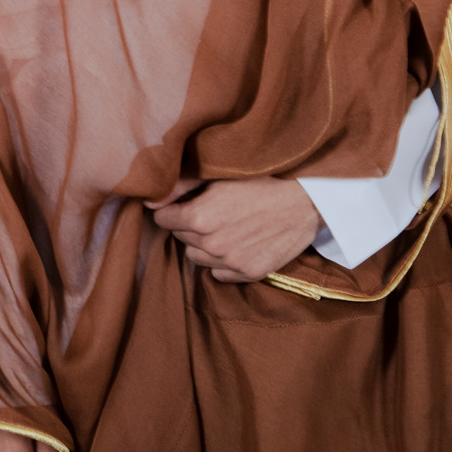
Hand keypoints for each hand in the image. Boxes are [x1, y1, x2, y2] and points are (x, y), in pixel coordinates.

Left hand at [147, 177, 323, 282]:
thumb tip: (149, 201)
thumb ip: (180, 188)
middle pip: (179, 237)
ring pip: (196, 257)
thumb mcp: (217, 178)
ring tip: (223, 228)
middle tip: (209, 212)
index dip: (171, 209)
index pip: (162, 219)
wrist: (303, 203)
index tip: (184, 204)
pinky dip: (221, 262)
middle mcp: (210, 244)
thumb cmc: (258, 183)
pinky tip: (236, 244)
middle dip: (187, 225)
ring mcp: (229, 262)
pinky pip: (218, 273)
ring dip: (202, 244)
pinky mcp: (247, 274)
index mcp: (198, 218)